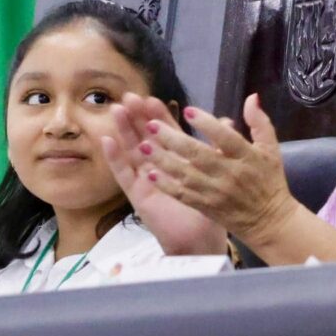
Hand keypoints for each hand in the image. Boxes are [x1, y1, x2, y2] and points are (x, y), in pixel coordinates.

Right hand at [98, 99, 226, 254]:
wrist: (203, 238)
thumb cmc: (213, 207)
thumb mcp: (219, 172)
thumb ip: (219, 147)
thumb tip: (227, 121)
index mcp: (178, 159)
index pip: (166, 132)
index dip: (158, 115)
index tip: (151, 98)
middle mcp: (160, 165)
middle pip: (145, 136)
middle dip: (137, 116)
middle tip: (129, 97)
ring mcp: (146, 179)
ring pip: (132, 150)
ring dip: (123, 130)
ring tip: (117, 110)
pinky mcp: (137, 194)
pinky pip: (124, 175)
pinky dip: (114, 158)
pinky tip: (107, 140)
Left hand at [135, 96, 308, 252]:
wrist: (270, 222)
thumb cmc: (269, 180)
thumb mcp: (271, 149)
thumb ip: (259, 122)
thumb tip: (252, 97)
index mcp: (246, 157)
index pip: (225, 139)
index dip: (207, 124)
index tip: (187, 110)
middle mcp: (229, 174)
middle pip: (198, 155)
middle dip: (173, 139)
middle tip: (151, 125)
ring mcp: (215, 192)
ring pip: (185, 175)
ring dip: (163, 160)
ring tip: (143, 145)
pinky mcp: (205, 206)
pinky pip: (183, 195)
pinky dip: (166, 185)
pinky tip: (150, 173)